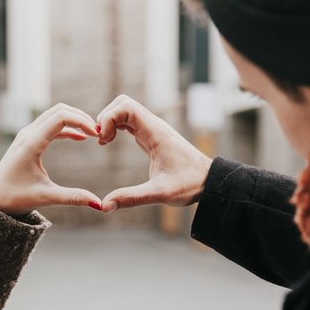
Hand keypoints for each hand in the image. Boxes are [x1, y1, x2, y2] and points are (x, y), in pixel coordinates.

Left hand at [0, 103, 102, 215]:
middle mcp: (28, 133)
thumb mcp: (46, 197)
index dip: (82, 121)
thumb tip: (99, 204)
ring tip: (92, 134)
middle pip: (59, 110)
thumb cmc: (14, 198)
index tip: (97, 135)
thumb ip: (73, 197)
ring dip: (73, 120)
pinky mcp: (27, 140)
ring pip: (54, 115)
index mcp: (32, 143)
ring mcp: (26, 135)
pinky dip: (66, 128)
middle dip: (80, 117)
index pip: (61, 117)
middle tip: (98, 132)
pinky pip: (50, 126)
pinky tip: (79, 138)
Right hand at [96, 95, 212, 212]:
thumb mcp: (160, 194)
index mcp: (156, 133)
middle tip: (101, 141)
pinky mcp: (151, 136)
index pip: (126, 107)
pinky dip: (115, 126)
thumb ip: (132, 198)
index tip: (103, 141)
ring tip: (103, 142)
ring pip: (124, 110)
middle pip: (122, 103)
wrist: (209, 181)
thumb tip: (104, 205)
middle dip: (106, 117)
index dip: (109, 118)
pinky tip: (109, 142)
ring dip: (110, 121)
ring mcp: (152, 129)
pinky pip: (128, 121)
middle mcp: (154, 126)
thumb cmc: (190, 185)